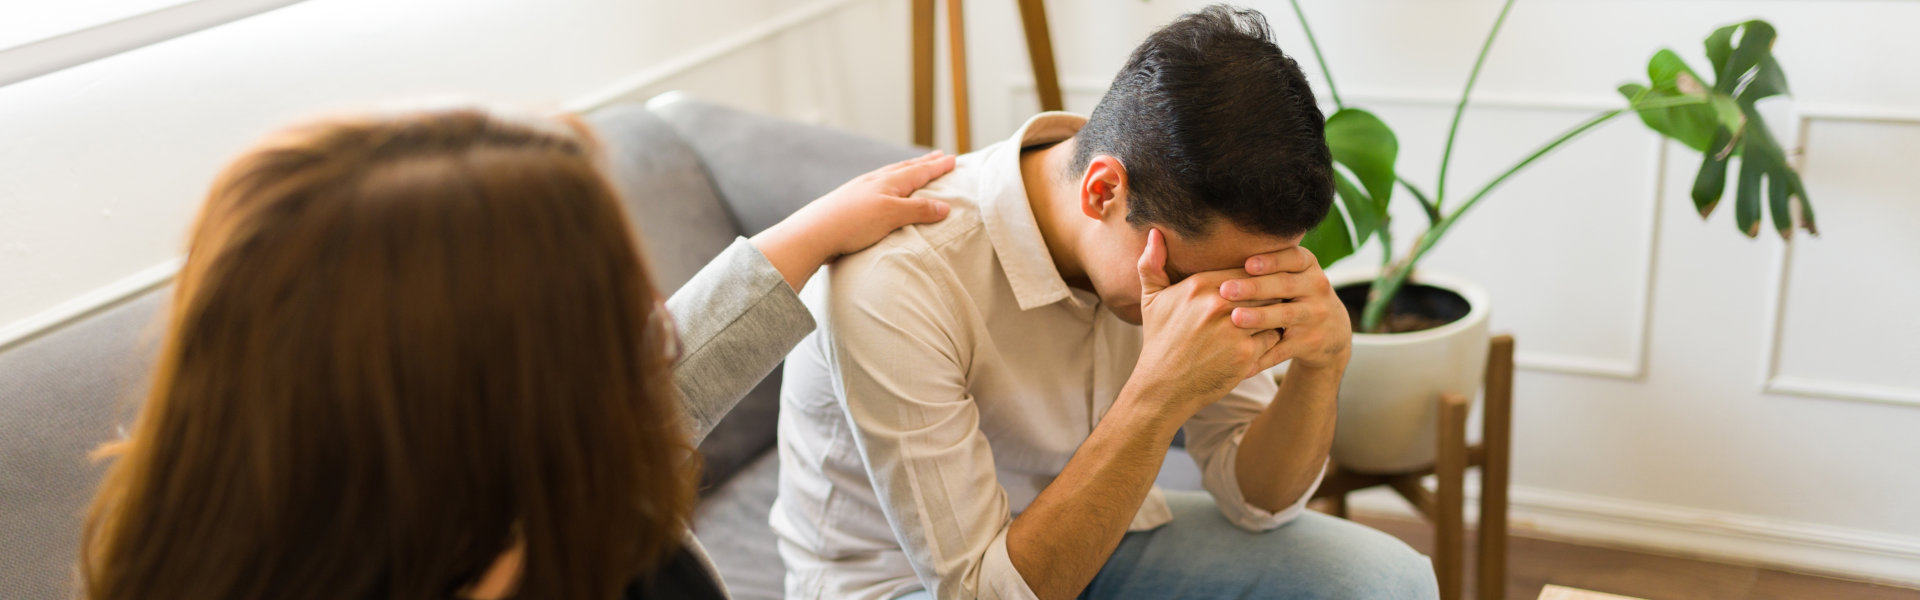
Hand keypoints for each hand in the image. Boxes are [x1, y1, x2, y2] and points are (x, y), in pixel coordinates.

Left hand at [788, 150, 956, 257]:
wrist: (812, 233)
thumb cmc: (853, 224)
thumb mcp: (891, 216)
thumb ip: (918, 210)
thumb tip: (945, 207)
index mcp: (887, 182)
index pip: (919, 171)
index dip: (937, 166)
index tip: (952, 158)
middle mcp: (874, 182)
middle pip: (904, 168)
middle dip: (923, 163)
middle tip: (938, 155)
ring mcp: (859, 190)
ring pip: (889, 175)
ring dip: (906, 171)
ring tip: (914, 168)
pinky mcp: (848, 203)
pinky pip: (877, 186)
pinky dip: (889, 183)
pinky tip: (883, 189)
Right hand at [1129, 229, 1288, 415]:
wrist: (1163, 386)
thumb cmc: (1160, 340)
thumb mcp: (1151, 300)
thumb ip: (1152, 264)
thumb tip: (1154, 233)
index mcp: (1200, 285)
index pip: (1246, 269)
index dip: (1257, 276)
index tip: (1262, 282)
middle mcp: (1218, 304)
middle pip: (1263, 287)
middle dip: (1271, 293)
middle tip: (1278, 296)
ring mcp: (1233, 329)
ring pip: (1272, 310)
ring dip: (1275, 314)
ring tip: (1277, 315)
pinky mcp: (1245, 354)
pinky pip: (1273, 337)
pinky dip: (1271, 338)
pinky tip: (1265, 340)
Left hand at [1216, 247, 1351, 371]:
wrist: (1332, 331)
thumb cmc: (1297, 295)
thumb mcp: (1294, 275)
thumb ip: (1268, 265)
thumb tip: (1222, 250)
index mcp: (1308, 267)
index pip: (1293, 258)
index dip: (1272, 260)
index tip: (1247, 263)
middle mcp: (1316, 288)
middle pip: (1286, 285)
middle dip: (1255, 287)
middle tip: (1226, 290)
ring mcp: (1315, 316)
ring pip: (1285, 316)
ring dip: (1259, 317)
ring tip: (1234, 319)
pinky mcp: (1310, 343)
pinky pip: (1282, 350)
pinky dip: (1261, 357)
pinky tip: (1240, 361)